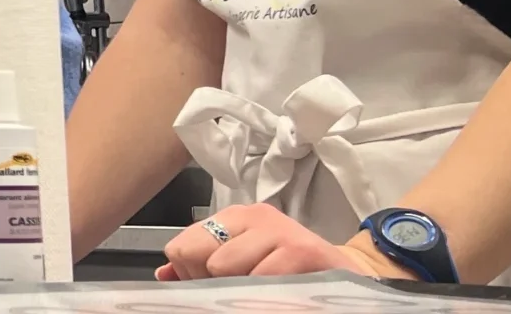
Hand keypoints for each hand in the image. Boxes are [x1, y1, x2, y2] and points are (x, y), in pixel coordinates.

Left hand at [157, 204, 405, 281]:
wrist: (347, 275)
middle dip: (210, 282)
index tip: (214, 285)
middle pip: (196, 255)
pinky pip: (259, 279)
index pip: (179, 247)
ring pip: (223, 267)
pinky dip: (264, 295)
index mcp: (230, 218)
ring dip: (240, 289)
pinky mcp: (301, 249)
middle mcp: (250, 216)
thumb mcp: (242, 265)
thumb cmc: (290, 271)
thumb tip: (163, 277)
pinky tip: (281, 293)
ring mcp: (277, 230)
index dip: (191, 275)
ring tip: (264, 290)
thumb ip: (200, 268)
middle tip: (240, 288)